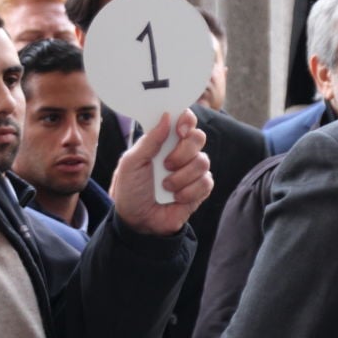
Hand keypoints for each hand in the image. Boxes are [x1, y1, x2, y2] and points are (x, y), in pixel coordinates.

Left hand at [110, 110, 211, 235]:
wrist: (136, 222)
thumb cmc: (130, 190)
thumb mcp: (131, 162)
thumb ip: (150, 139)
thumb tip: (167, 116)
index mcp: (164, 141)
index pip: (184, 120)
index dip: (187, 120)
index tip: (180, 130)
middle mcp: (181, 153)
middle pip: (198, 137)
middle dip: (182, 152)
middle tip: (166, 165)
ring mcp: (192, 171)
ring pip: (203, 161)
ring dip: (181, 176)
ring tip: (166, 186)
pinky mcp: (200, 190)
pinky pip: (206, 182)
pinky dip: (189, 191)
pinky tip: (176, 198)